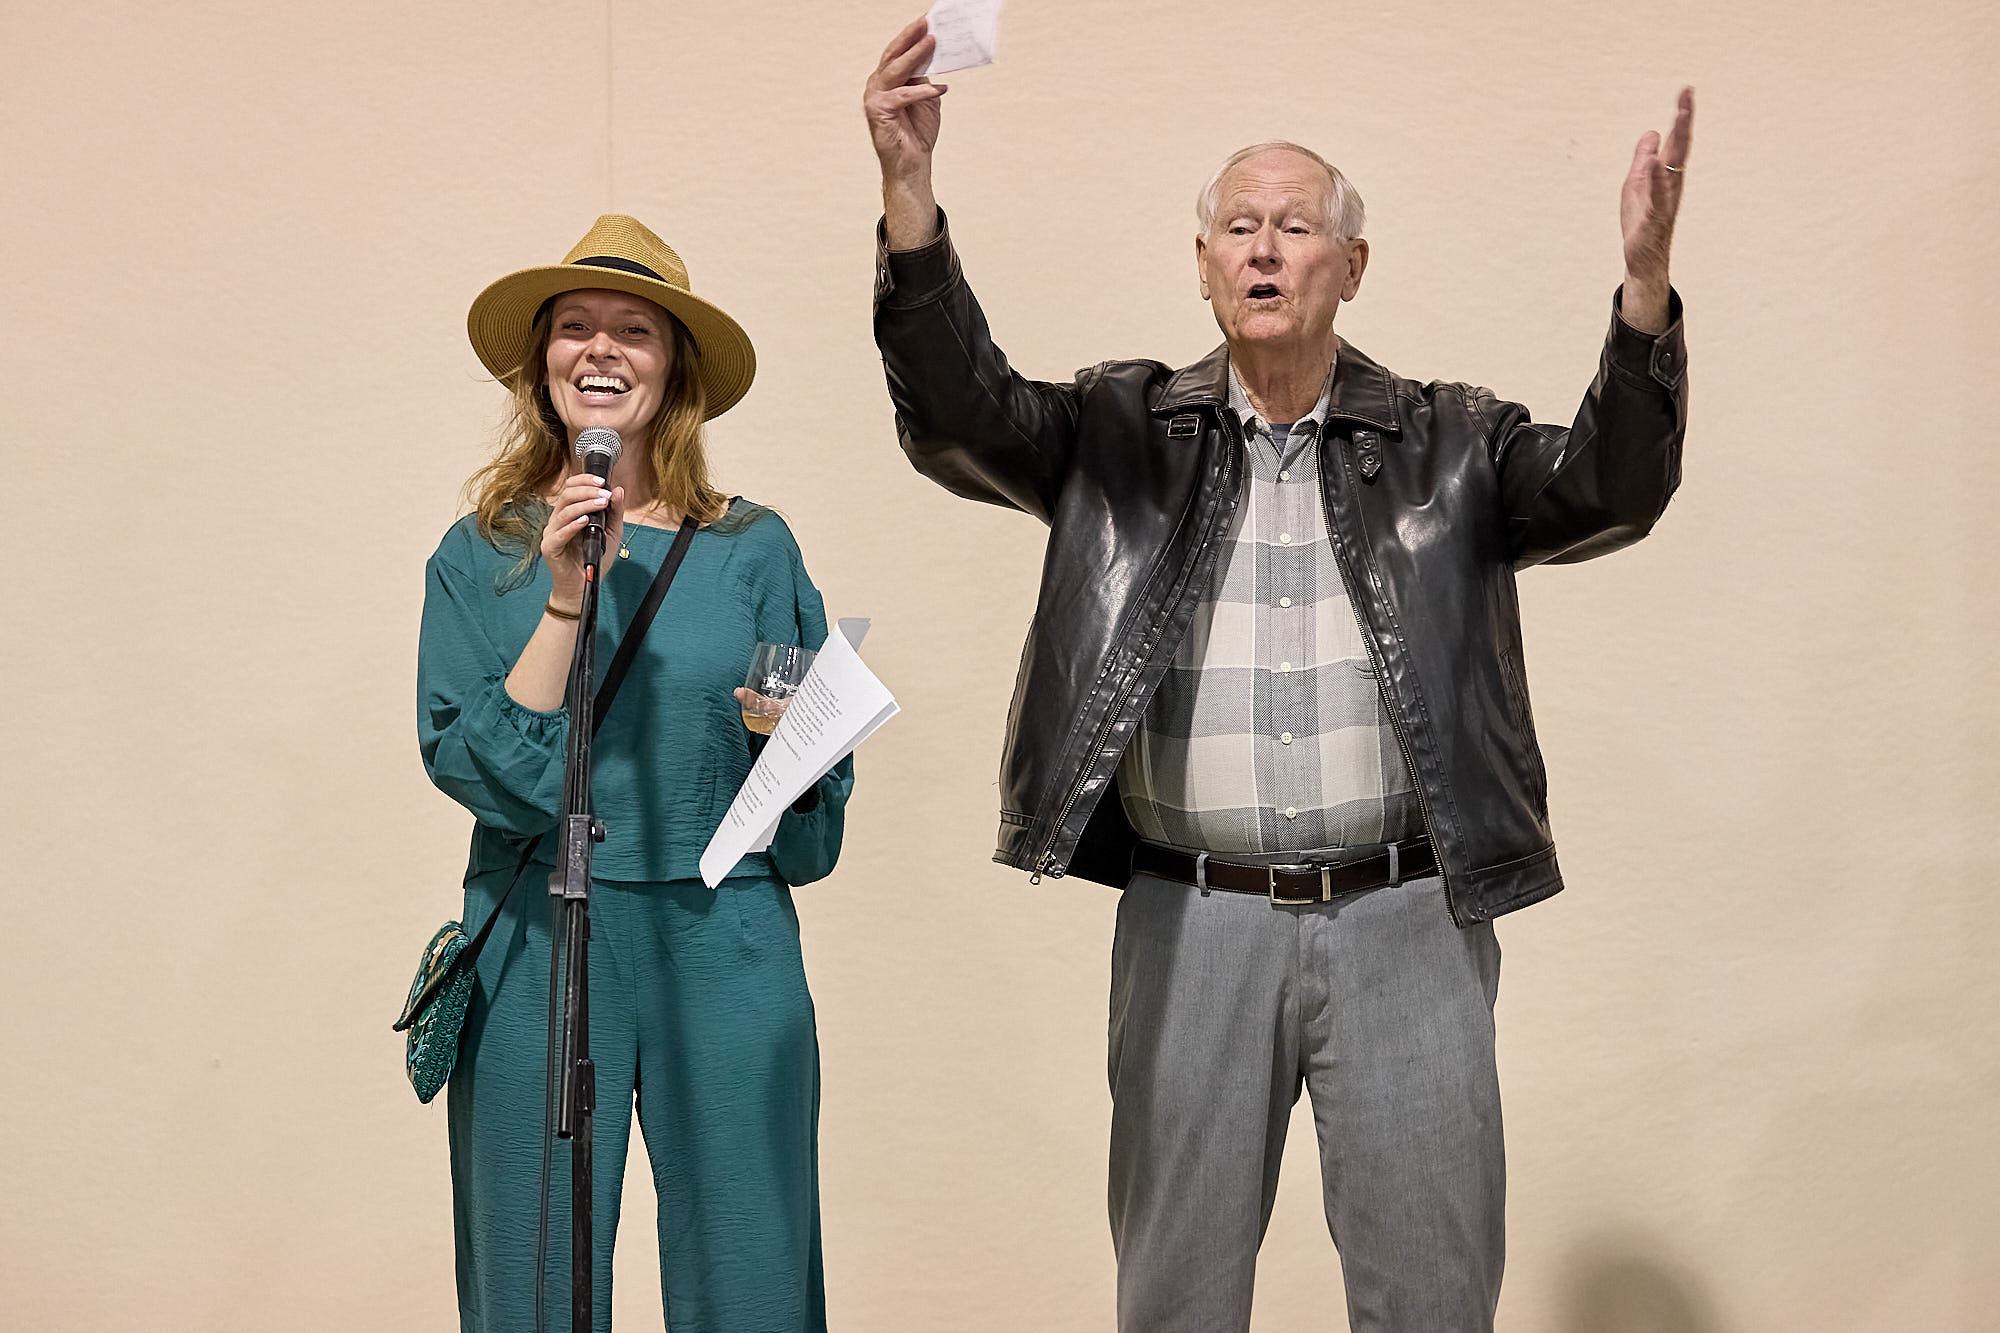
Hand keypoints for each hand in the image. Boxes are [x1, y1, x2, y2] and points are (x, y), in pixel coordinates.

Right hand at [540, 472, 624, 608]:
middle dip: (587, 491)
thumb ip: (615, 512)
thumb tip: (618, 490)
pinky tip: (585, 521)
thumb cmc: (594, 558)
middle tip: (605, 494)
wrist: (584, 584)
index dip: (585, 481)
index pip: (571, 488)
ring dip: (584, 505)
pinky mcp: (550, 548)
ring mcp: (552, 533)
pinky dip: (573, 525)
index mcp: (569, 513)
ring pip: (564, 511)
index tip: (603, 481)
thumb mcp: (611, 531)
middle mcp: (558, 520)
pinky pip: (560, 533)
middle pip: (566, 495)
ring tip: (601, 503)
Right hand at [866, 16, 947, 248]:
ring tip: (931, 42)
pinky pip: (902, 96)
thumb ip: (926, 78)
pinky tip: (939, 89)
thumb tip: (934, 56)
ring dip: (914, 55)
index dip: (912, 37)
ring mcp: (874, 98)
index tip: (927, 21)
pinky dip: (921, 92)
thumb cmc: (917, 134)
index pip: (898, 53)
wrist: (912, 165)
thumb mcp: (927, 98)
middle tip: (926, 23)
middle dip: (910, 37)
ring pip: (894, 70)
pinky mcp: (878, 113)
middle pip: (893, 55)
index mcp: (887, 81)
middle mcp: (877, 86)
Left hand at [1619, 87, 1693, 331]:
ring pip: (1674, 167)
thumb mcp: (1636, 184)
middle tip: (1688, 92)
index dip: (1681, 116)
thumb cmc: (1641, 222)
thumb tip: (1651, 132)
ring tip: (1679, 115)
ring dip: (1678, 141)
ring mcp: (1666, 200)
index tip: (1686, 89)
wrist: (1642, 260)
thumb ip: (1643, 159)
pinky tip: (1654, 161)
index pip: (1676, 140)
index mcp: (1668, 174)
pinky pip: (1657, 196)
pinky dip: (1656, 178)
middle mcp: (1673, 183)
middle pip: (1681, 146)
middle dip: (1684, 119)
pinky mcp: (1655, 218)